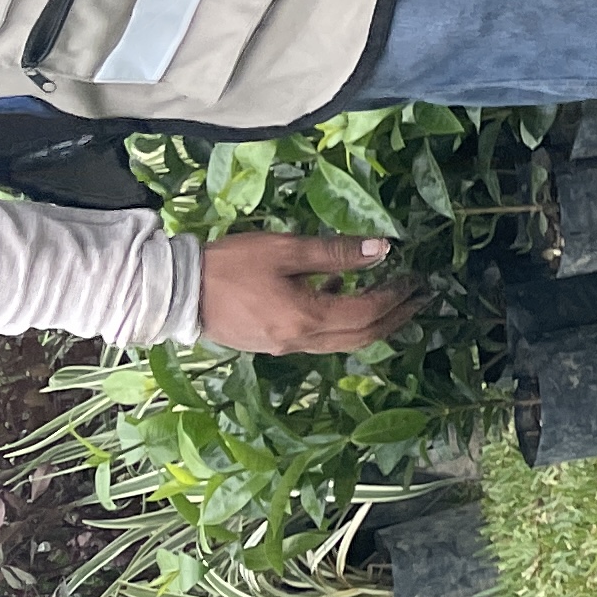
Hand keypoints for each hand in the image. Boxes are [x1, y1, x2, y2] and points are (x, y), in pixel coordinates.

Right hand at [197, 233, 417, 355]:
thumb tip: (382, 249)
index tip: (418, 279)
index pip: (367, 313)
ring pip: (342, 341)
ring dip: (371, 322)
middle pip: (361, 336)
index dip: (397, 296)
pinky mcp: (271, 343)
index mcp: (306, 318)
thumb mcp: (286, 249)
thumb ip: (335, 252)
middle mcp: (300, 342)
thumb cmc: (230, 265)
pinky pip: (319, 338)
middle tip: (420, 297)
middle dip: (395, 317)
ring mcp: (284, 347)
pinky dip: (340, 320)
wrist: (176, 293)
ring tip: (391, 296)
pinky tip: (339, 291)